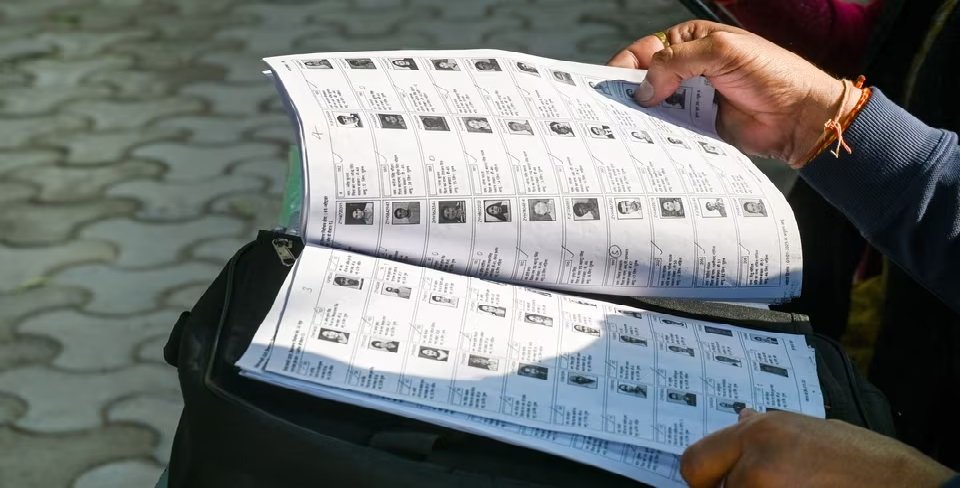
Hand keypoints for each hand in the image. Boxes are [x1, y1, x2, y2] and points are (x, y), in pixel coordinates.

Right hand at [608, 20, 862, 165]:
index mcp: (691, 41)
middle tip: (611, 109)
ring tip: (624, 128)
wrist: (800, 117)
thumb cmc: (771, 73)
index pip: (646, 50)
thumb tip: (643, 88)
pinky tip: (647, 141)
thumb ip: (676, 63)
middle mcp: (688, 69)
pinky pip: (669, 131)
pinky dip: (658, 136)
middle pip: (645, 80)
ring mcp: (692, 99)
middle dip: (629, 93)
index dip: (626, 65)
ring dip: (642, 117)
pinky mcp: (697, 127)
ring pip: (655, 107)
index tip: (610, 84)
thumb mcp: (721, 52)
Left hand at [680, 409, 954, 486]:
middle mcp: (755, 458)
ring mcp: (765, 487)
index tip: (710, 485)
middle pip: (703, 482)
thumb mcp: (811, 430)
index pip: (696, 459)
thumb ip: (768, 430)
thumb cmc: (864, 460)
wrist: (903, 486)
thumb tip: (741, 418)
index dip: (702, 478)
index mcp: (760, 432)